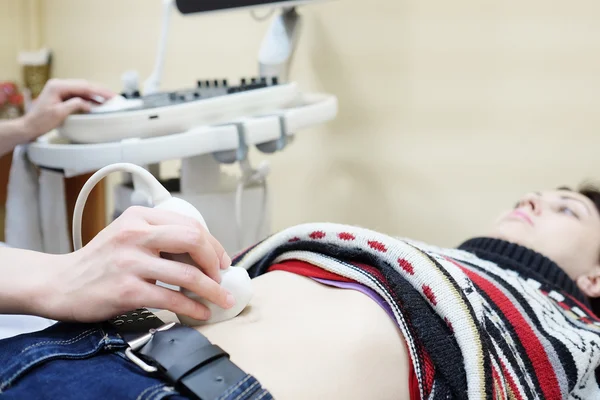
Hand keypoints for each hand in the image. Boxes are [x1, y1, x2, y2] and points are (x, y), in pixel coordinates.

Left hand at [22, 78, 114, 138]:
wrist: (29, 126)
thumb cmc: (40, 121)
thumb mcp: (59, 113)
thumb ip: (75, 105)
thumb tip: (89, 104)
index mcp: (58, 86)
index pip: (83, 86)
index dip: (99, 91)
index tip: (110, 96)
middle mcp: (59, 85)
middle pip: (84, 86)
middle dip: (100, 91)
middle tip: (113, 97)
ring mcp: (60, 90)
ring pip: (82, 90)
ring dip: (95, 95)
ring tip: (108, 100)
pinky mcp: (62, 96)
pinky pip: (78, 95)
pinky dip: (88, 99)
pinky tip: (96, 103)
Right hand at [40, 206, 233, 322]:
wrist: (59, 284)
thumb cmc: (99, 262)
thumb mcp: (127, 235)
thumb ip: (158, 236)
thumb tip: (202, 253)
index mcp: (139, 217)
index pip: (189, 224)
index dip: (213, 244)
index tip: (221, 260)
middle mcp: (135, 235)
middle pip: (193, 240)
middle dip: (215, 261)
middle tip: (222, 277)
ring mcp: (130, 262)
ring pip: (187, 274)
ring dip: (212, 290)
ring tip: (222, 299)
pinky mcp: (126, 290)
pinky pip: (171, 299)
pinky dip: (192, 307)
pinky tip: (201, 312)